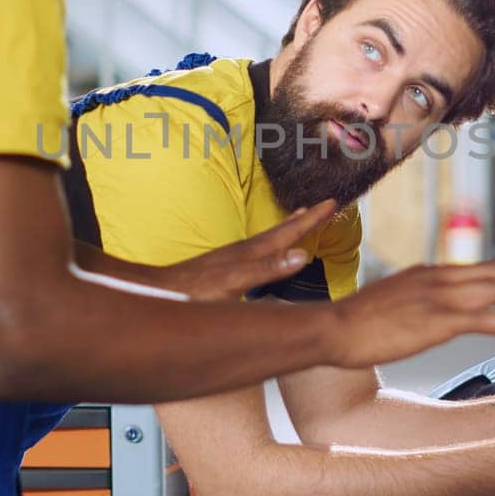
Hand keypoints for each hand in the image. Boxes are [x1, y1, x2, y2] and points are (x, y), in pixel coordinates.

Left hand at [153, 201, 338, 300]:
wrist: (160, 291)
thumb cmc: (194, 292)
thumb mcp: (234, 283)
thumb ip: (266, 269)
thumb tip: (302, 255)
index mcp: (251, 253)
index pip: (288, 233)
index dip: (312, 219)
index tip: (334, 203)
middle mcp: (244, 251)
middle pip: (282, 230)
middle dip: (305, 218)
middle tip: (326, 205)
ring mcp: (233, 257)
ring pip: (270, 238)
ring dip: (289, 228)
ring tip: (301, 217)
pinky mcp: (225, 267)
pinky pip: (259, 249)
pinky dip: (273, 244)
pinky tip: (267, 251)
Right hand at [328, 258, 494, 368]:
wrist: (332, 329)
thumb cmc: (354, 323)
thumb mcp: (391, 301)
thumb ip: (415, 300)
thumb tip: (428, 309)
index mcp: (427, 274)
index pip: (476, 268)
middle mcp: (437, 279)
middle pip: (493, 271)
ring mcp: (439, 298)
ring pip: (494, 288)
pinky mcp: (438, 321)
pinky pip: (483, 320)